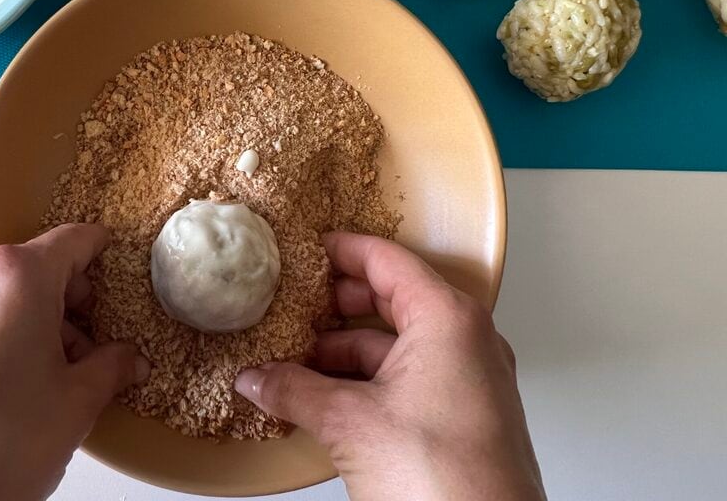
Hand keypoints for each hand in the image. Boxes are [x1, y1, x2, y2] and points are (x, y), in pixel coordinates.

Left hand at [0, 224, 148, 500]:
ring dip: (24, 320)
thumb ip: (110, 368)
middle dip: (63, 302)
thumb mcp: (75, 406)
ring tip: (40, 377)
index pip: (73, 241)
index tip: (109, 264)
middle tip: (83, 347)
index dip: (101, 254)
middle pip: (32, 267)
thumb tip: (123, 360)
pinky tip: (2, 384)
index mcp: (15, 277)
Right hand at [235, 233, 544, 500]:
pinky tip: (326, 398)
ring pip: (396, 344)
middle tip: (293, 307)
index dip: (342, 251)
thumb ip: (296, 391)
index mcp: (448, 319)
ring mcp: (468, 379)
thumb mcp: (350, 423)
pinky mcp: (462, 416)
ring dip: (345, 351)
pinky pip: (408, 378)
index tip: (308, 249)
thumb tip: (259, 379)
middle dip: (336, 306)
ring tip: (296, 362)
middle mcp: (466, 340)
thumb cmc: (445, 480)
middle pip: (392, 299)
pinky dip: (366, 380)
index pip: (388, 260)